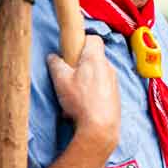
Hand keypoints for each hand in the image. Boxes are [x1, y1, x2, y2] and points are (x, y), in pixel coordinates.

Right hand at [47, 36, 118, 150]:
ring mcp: (114, 82)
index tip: (71, 51)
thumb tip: (53, 57)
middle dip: (80, 65)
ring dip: (84, 82)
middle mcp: (109, 67)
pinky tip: (81, 107)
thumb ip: (56, 64)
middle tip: (68, 77)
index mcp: (96, 58)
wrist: (100, 128)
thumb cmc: (81, 101)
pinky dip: (91, 94)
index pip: (94, 38)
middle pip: (94, 58)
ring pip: (97, 75)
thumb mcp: (61, 80)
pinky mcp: (115, 97)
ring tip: (73, 97)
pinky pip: (101, 89)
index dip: (81, 41)